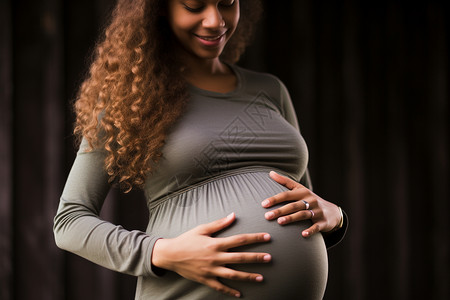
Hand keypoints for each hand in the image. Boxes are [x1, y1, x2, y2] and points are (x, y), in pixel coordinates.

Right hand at [151, 213, 271, 297]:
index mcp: (216, 244)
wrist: (170, 254)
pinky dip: (230, 291)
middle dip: (256, 258)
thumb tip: (233, 215)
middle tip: (269, 258)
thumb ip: (220, 223)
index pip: (240, 240)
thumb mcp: (202, 229)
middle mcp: (215, 257)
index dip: (254, 238)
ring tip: (261, 277)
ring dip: (248, 276)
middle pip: (240, 258)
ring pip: (233, 274)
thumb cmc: (187, 239)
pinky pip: (220, 287)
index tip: (267, 237)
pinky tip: (240, 294)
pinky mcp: (206, 279)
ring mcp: (211, 270)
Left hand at [261, 171, 340, 237]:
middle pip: (293, 205)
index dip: (275, 199)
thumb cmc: (310, 200)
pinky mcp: (322, 222)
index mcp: (303, 192)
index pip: (287, 195)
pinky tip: (302, 234)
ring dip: (291, 218)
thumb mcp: (300, 189)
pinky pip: (316, 226)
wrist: (332, 212)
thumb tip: (270, 172)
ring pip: (303, 214)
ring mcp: (317, 211)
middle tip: (267, 216)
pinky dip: (310, 230)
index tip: (263, 204)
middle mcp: (310, 200)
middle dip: (280, 210)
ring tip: (280, 222)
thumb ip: (285, 181)